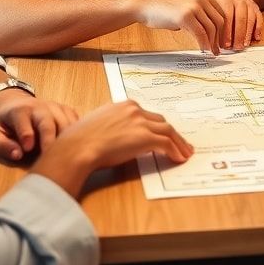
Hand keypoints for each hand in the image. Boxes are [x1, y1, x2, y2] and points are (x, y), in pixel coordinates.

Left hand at [0, 90, 79, 160]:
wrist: (15, 102)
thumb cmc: (5, 123)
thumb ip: (2, 145)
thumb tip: (18, 155)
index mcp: (20, 111)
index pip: (24, 121)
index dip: (26, 134)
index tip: (27, 149)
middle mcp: (39, 106)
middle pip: (48, 122)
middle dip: (49, 140)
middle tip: (51, 158)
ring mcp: (55, 107)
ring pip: (65, 122)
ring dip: (65, 140)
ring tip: (63, 157)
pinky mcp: (66, 110)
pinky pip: (75, 122)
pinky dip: (76, 134)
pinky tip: (73, 147)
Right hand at [31, 100, 193, 198]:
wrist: (78, 147)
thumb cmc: (80, 140)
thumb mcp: (98, 125)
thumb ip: (113, 126)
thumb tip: (119, 138)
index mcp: (123, 105)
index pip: (147, 115)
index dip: (157, 126)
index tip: (163, 134)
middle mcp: (134, 110)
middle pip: (160, 121)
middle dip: (171, 133)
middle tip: (180, 143)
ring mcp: (140, 122)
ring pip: (168, 131)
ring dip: (179, 143)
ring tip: (185, 153)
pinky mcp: (145, 137)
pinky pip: (167, 144)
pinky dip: (175, 151)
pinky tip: (178, 159)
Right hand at [133, 0, 225, 54]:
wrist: (146, 5)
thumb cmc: (165, 8)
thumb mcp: (188, 7)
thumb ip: (201, 15)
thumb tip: (212, 32)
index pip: (221, 14)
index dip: (224, 30)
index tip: (222, 41)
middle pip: (219, 22)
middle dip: (220, 38)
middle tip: (218, 50)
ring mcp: (194, 6)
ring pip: (211, 29)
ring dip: (212, 43)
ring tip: (211, 52)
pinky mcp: (185, 16)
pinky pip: (200, 34)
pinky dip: (204, 44)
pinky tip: (203, 50)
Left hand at [212, 0, 262, 49]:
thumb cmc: (221, 4)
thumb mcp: (213, 8)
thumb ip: (212, 22)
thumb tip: (209, 40)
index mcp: (226, 0)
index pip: (227, 18)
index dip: (226, 33)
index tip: (225, 44)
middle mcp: (238, 1)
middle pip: (240, 19)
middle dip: (238, 35)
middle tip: (236, 47)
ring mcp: (248, 4)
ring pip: (250, 19)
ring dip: (247, 34)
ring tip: (244, 45)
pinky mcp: (256, 8)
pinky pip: (259, 18)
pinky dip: (258, 29)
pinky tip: (255, 38)